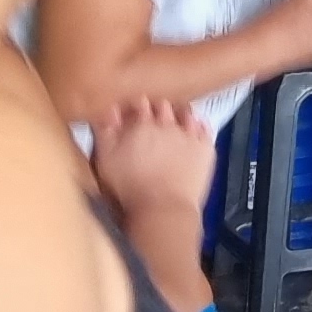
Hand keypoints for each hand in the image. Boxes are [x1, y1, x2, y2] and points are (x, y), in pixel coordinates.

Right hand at [89, 94, 217, 229]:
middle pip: (163, 106)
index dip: (137, 105)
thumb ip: (105, 131)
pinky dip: (199, 127)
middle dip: (158, 108)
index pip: (140, 103)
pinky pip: (204, 128)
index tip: (135, 110)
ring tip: (177, 120)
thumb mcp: (106, 159)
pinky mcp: (205, 148)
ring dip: (180, 114)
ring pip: (186, 113)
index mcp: (141, 124)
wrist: (163, 209)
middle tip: (155, 115)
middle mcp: (167, 123)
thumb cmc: (129, 186)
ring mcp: (189, 134)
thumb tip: (111, 108)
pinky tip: (195, 130)